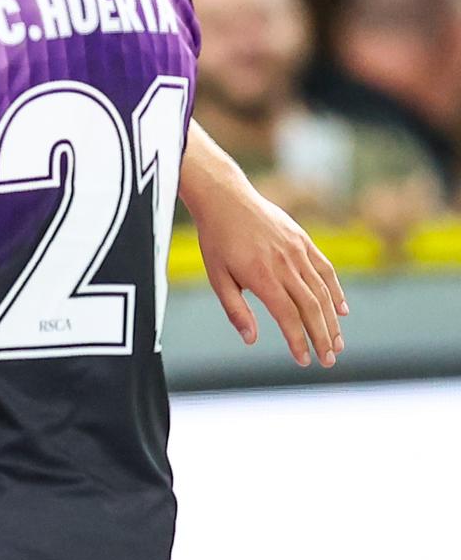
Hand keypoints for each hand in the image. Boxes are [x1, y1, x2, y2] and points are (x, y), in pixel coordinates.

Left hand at [191, 187, 348, 367]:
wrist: (225, 198)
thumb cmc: (217, 240)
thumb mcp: (217, 276)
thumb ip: (235, 309)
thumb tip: (250, 340)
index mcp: (262, 276)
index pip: (288, 316)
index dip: (298, 341)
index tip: (304, 361)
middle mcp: (285, 264)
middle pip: (311, 308)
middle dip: (323, 337)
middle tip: (329, 361)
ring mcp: (297, 251)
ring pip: (322, 291)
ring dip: (333, 320)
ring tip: (337, 344)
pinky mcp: (303, 240)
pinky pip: (325, 269)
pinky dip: (336, 291)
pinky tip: (342, 310)